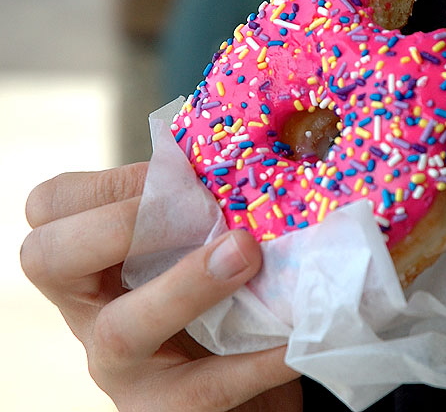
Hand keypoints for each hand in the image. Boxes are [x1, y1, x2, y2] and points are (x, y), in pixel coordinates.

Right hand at [20, 162, 301, 411]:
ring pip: (124, 329)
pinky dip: (257, 359)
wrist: (240, 384)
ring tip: (246, 253)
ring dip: (189, 284)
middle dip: (121, 224)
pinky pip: (207, 387)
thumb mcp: (192, 252)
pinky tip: (292, 338)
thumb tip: (238, 162)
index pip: (49, 208)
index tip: (172, 177)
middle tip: (197, 210)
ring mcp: (121, 369)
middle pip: (49, 260)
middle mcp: (89, 313)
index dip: (106, 185)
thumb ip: (195, 212)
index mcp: (89, 263)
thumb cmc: (215, 302)